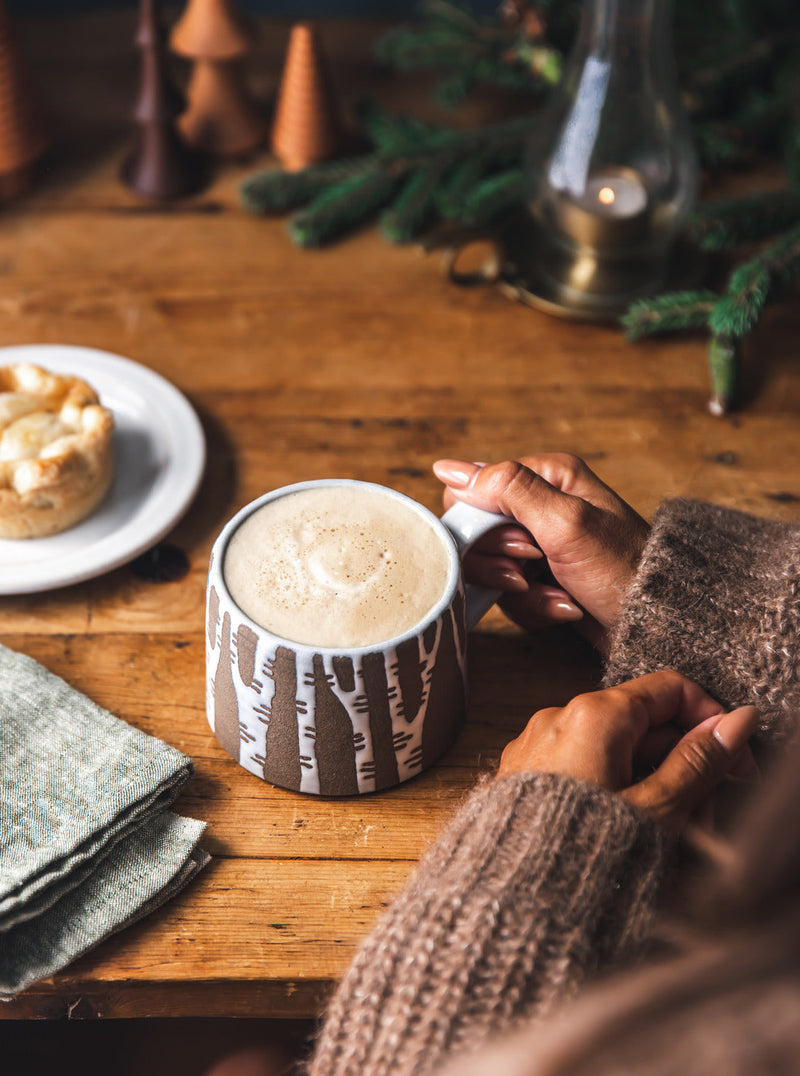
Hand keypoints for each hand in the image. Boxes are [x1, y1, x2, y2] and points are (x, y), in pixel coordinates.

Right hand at [433, 454, 648, 651]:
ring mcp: (540, 545)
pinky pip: (509, 596)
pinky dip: (534, 607)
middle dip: (501, 562)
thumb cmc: (622, 569)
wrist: (656, 625)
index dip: (480, 525)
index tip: (518, 546)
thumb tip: (449, 469)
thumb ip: (507, 489)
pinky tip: (564, 607)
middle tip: (532, 570)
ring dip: (521, 591)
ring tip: (558, 594)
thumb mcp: (565, 521)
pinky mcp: (541, 580)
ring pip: (490, 570)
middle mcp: (540, 506)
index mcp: (546, 478)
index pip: (471, 492)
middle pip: (475, 534)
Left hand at [497, 670, 759, 834]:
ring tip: (674, 840)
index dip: (711, 722)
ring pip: (616, 753)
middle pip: (643, 725)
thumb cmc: (581, 857)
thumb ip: (700, 761)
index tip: (735, 762)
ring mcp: (538, 748)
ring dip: (655, 787)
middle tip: (708, 818)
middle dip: (684, 767)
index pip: (670, 690)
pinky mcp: (524, 778)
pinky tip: (632, 836)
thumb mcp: (659, 810)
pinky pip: (583, 770)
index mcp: (594, 714)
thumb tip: (738, 722)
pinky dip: (616, 792)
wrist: (513, 906)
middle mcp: (559, 718)